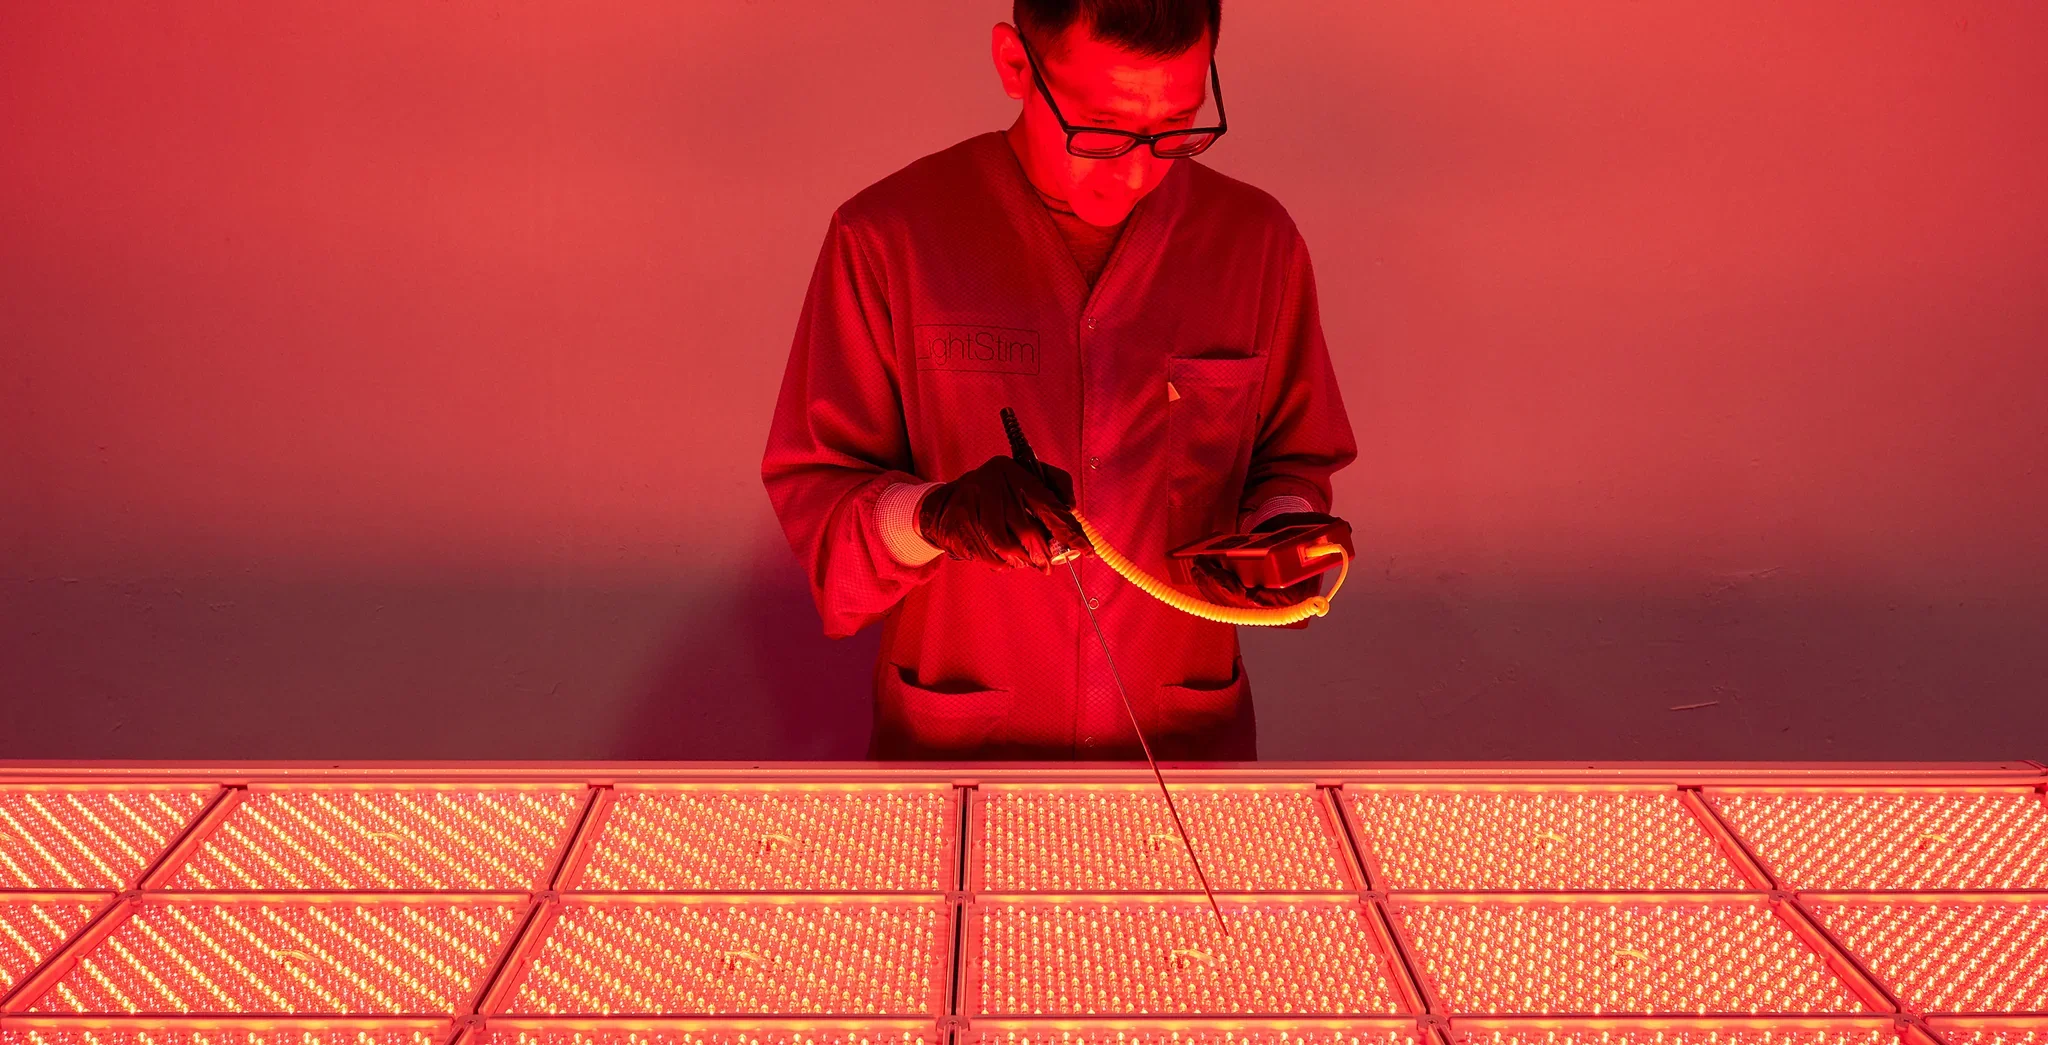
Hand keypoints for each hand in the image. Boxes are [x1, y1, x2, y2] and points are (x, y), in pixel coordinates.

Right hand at [915, 455, 1093, 572]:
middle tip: (1049, 566)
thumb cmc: (997, 492)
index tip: (1086, 550)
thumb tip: (1071, 508)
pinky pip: (989, 555)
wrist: (948, 502)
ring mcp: (972, 506)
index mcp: (1012, 471)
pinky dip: (1004, 564)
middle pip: (1027, 530)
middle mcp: (991, 485)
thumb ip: (1055, 486)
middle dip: (1043, 554)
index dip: (1069, 531)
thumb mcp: (1025, 477)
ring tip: (1027, 562)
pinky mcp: (959, 526)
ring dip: (1023, 561)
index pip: (1048, 504)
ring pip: (1007, 546)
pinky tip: (1007, 560)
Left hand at [1187, 511, 1351, 624]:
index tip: (1249, 595)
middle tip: (1211, 572)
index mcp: (1296, 589)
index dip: (1262, 602)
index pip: (1279, 604)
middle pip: (1246, 605)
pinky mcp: (1237, 588)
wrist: (1285, 530)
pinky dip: (1208, 583)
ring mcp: (1254, 594)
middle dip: (1226, 591)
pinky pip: (1220, 593)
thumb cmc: (1300, 532)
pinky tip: (1199, 568)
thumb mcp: (1317, 529)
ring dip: (1211, 587)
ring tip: (1200, 567)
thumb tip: (1343, 530)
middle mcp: (1274, 597)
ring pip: (1229, 601)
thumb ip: (1327, 531)